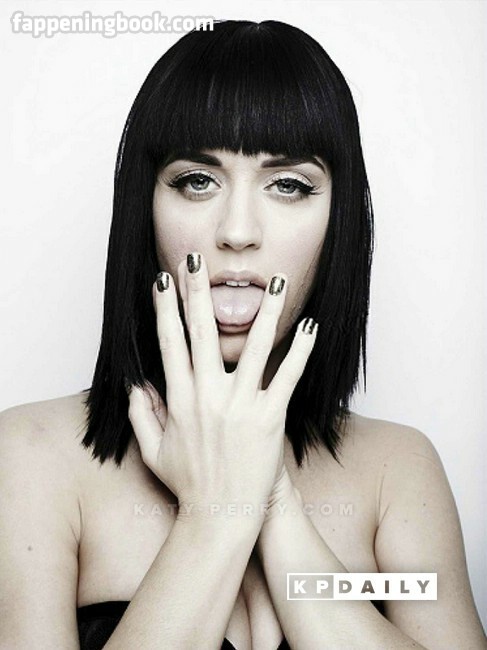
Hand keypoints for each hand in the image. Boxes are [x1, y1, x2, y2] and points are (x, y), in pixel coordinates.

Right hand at [127, 252, 317, 521]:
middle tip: (198, 261)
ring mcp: (241, 405)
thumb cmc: (188, 485)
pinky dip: (301, 351)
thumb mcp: (152, 451)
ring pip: (254, 346)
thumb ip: (141, 413)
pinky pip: (287, 376)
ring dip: (265, 310)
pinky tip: (310, 327)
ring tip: (274, 280)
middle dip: (198, 291)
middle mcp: (208, 395)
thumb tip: (136, 383)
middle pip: (203, 333)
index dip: (166, 309)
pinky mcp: (270, 417)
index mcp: (179, 399)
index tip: (163, 281)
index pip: (170, 343)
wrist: (221, 518)